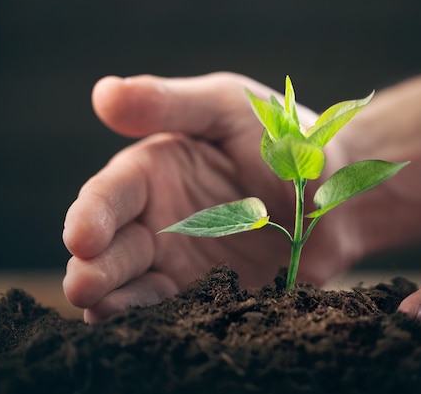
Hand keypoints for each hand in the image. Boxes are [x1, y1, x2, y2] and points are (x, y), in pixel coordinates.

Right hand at [62, 73, 356, 321]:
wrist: (338, 193)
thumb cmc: (284, 138)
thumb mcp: (228, 107)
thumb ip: (170, 103)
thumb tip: (104, 92)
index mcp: (154, 172)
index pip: (110, 195)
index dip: (92, 215)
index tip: (83, 237)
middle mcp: (160, 220)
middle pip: (115, 248)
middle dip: (94, 268)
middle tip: (82, 286)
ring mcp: (183, 261)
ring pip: (137, 286)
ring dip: (116, 302)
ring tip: (99, 314)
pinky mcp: (211, 294)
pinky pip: (180, 310)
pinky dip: (162, 319)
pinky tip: (148, 328)